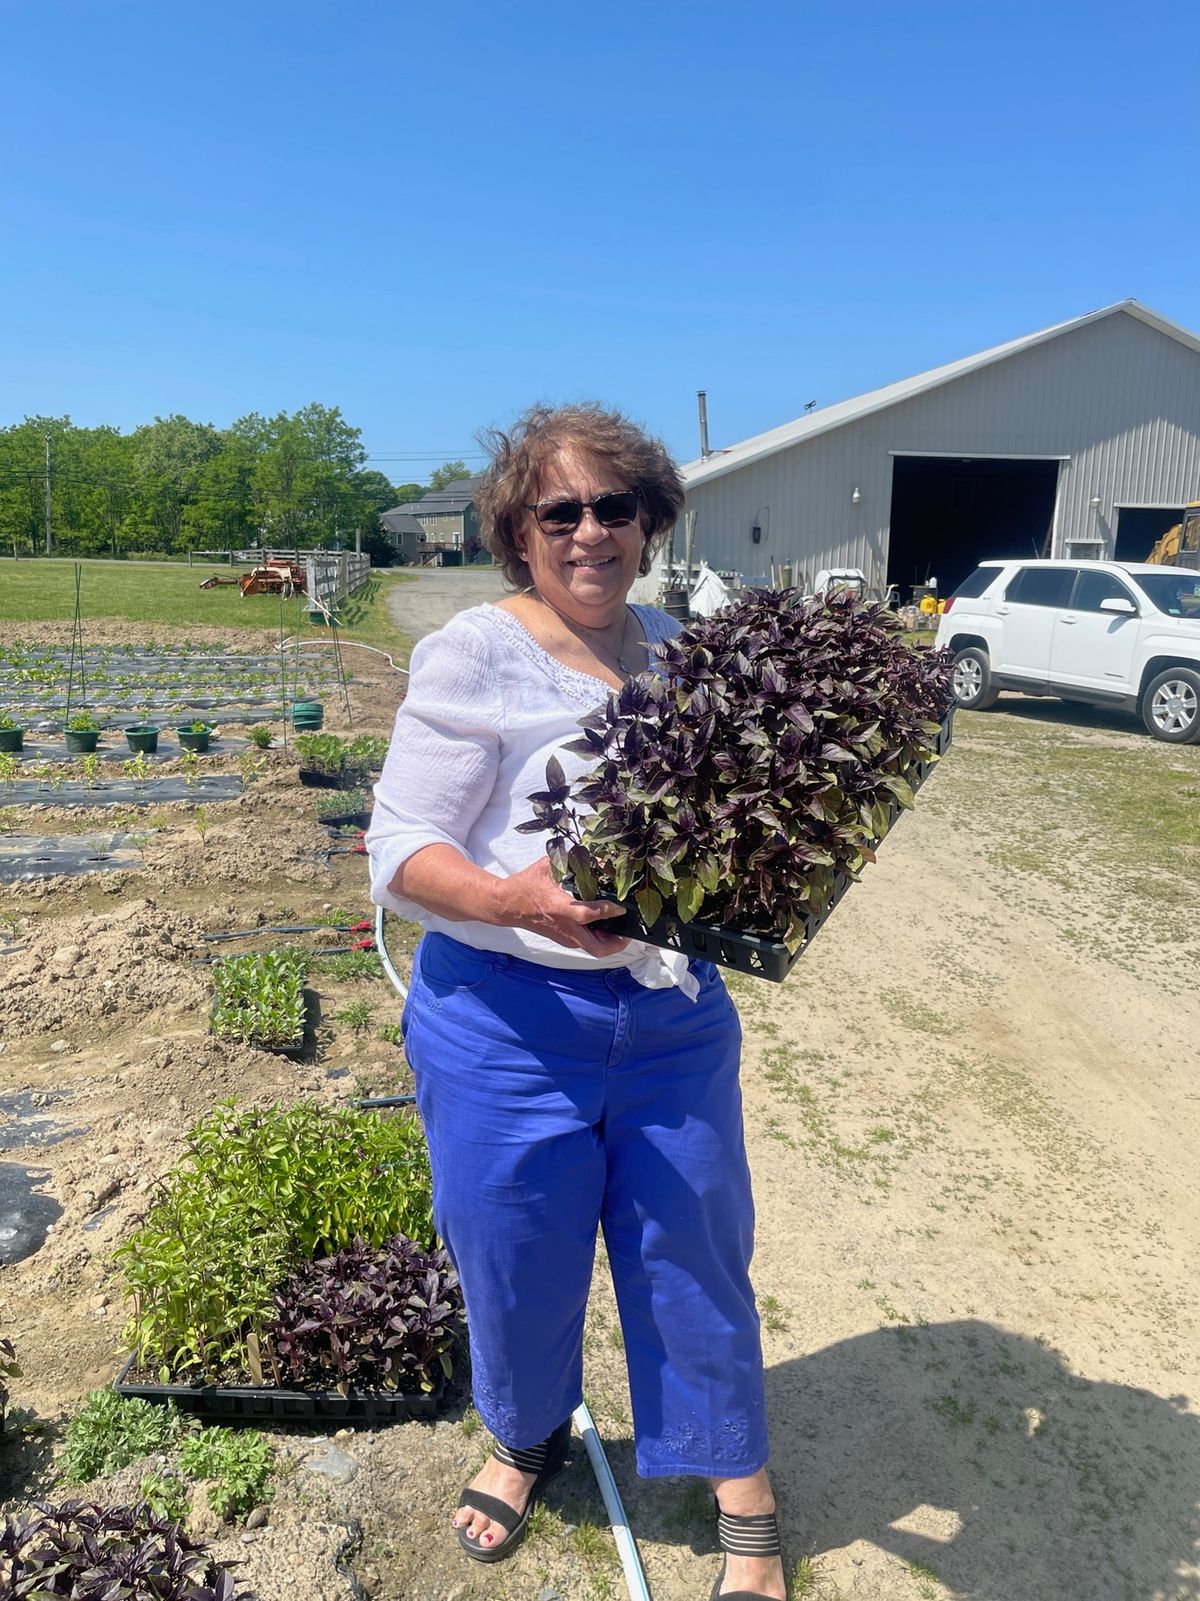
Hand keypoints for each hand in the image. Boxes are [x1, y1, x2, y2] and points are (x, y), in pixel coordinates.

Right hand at [493, 856, 628, 955]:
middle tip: (627, 930)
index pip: (587, 914)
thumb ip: (570, 860)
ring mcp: (564, 936)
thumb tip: (594, 855)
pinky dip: (598, 938)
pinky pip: (586, 944)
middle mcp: (564, 927)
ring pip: (593, 949)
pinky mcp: (562, 939)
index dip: (607, 911)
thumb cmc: (526, 885)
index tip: (621, 907)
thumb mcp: (547, 867)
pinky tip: (604, 925)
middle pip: (597, 947)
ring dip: (609, 941)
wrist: (506, 905)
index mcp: (559, 908)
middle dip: (616, 942)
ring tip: (619, 926)